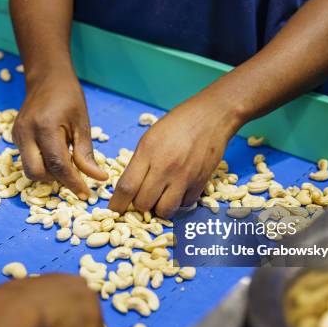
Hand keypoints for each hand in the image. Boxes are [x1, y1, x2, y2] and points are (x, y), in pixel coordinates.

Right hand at [12, 74, 107, 198]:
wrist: (46, 77)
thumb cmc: (69, 97)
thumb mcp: (82, 123)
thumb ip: (86, 153)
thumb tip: (98, 178)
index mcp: (45, 127)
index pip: (58, 165)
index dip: (73, 183)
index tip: (87, 194)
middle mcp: (26, 133)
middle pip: (36, 173)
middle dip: (56, 180)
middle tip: (75, 178)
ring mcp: (17, 135)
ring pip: (30, 169)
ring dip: (49, 173)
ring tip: (67, 162)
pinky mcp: (15, 137)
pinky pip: (28, 160)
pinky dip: (43, 164)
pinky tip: (56, 155)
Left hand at [109, 95, 242, 218]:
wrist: (212, 116)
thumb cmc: (178, 123)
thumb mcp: (150, 138)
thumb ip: (139, 163)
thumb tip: (130, 188)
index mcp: (148, 152)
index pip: (127, 187)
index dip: (118, 204)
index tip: (115, 210)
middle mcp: (165, 167)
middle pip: (143, 203)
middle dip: (139, 206)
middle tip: (142, 198)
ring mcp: (184, 177)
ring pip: (165, 210)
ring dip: (159, 208)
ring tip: (160, 198)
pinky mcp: (201, 182)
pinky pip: (185, 204)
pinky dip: (179, 202)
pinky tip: (178, 190)